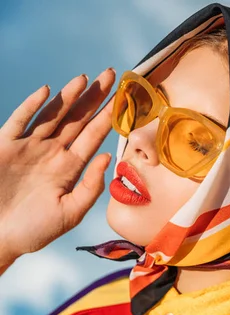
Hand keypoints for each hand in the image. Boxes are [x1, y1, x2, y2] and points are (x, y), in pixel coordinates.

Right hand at [0, 68, 115, 267]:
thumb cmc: (34, 231)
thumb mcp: (69, 213)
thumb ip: (90, 187)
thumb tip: (107, 157)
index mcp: (69, 169)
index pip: (93, 137)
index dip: (108, 118)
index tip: (124, 99)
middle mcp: (51, 153)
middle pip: (77, 119)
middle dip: (94, 98)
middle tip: (111, 74)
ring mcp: (28, 147)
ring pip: (52, 115)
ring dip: (68, 97)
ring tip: (86, 79)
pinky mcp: (5, 146)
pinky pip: (20, 121)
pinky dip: (32, 106)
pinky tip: (47, 92)